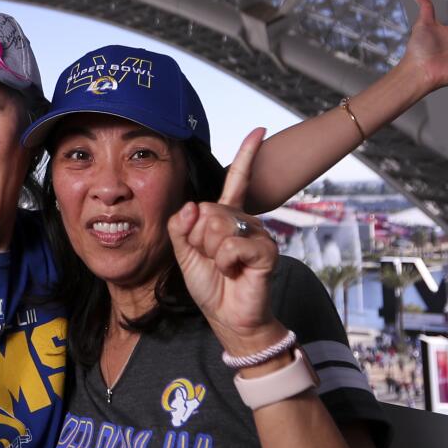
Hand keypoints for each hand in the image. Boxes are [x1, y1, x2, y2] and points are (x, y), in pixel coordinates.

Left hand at [167, 127, 284, 356]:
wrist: (228, 317)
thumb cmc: (210, 286)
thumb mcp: (185, 254)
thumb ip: (181, 228)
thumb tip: (192, 205)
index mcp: (227, 216)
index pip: (237, 179)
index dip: (247, 154)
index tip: (259, 130)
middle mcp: (245, 219)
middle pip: (208, 210)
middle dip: (199, 238)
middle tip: (212, 259)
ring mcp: (258, 233)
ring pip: (217, 226)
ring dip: (211, 252)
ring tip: (224, 267)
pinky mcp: (266, 250)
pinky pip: (231, 245)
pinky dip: (225, 262)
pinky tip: (234, 272)